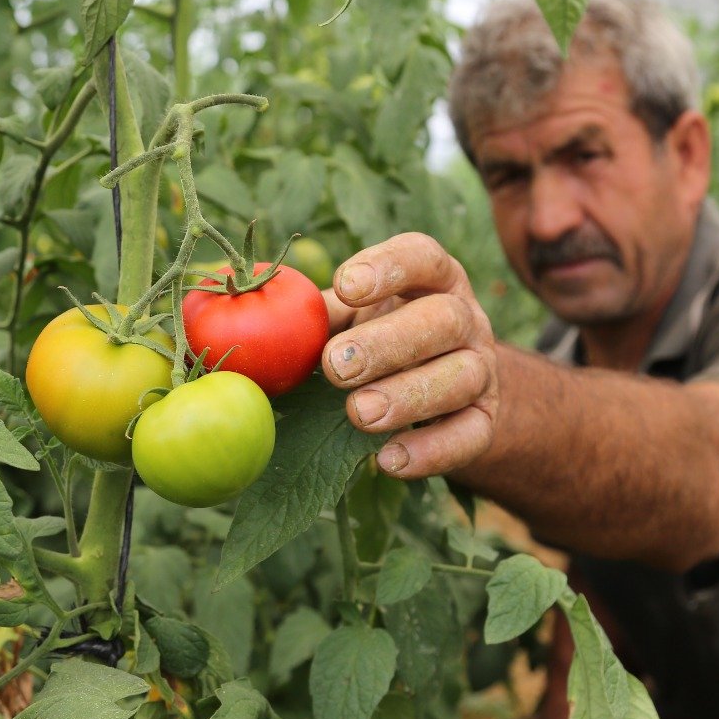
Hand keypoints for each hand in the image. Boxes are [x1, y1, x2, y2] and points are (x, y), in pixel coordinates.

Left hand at [321, 233, 498, 477]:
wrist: (438, 393)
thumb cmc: (374, 340)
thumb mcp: (348, 318)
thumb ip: (308, 314)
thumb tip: (232, 317)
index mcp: (431, 279)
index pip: (422, 257)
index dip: (387, 267)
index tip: (345, 285)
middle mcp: (465, 318)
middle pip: (443, 319)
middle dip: (389, 342)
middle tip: (337, 367)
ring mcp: (482, 369)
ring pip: (462, 377)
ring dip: (409, 396)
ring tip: (358, 414)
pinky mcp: (486, 421)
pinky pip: (470, 436)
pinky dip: (431, 451)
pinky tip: (388, 461)